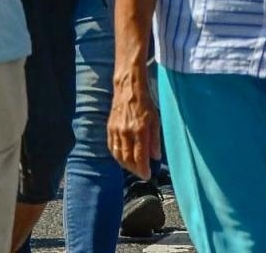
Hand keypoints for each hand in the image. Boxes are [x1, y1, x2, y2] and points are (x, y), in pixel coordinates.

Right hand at [107, 65, 160, 179]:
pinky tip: (123, 158)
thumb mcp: (156, 120)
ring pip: (118, 156)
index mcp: (139, 130)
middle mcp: (126, 132)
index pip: (140, 157)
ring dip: (126, 165)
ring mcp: (116, 131)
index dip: (143, 170)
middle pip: (127, 159)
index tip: (148, 176)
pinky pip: (111, 147)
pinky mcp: (110, 128)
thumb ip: (155, 140)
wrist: (128, 89)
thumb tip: (155, 157)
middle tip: (142, 173)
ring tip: (134, 168)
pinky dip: (117, 156)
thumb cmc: (145, 104)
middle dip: (135, 170)